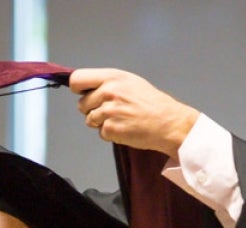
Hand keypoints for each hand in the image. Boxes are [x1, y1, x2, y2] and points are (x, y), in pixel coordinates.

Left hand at [69, 68, 199, 157]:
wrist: (168, 122)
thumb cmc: (151, 103)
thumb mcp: (130, 82)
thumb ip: (107, 82)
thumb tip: (85, 87)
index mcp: (112, 77)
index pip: (77, 79)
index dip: (77, 88)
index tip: (82, 93)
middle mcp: (108, 91)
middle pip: (82, 104)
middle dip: (92, 109)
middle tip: (112, 110)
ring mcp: (109, 111)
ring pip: (90, 120)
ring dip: (102, 122)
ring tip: (121, 118)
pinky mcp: (111, 128)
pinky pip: (101, 133)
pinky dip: (111, 133)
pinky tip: (125, 128)